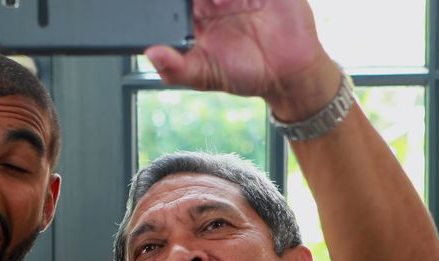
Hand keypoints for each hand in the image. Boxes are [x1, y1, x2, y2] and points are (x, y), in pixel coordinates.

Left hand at [144, 0, 339, 120]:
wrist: (287, 75)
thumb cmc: (242, 74)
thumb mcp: (203, 75)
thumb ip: (175, 67)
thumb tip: (151, 53)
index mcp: (195, 14)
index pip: (177, 0)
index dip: (171, 0)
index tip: (185, 8)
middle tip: (206, 4)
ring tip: (219, 2)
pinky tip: (249, 1)